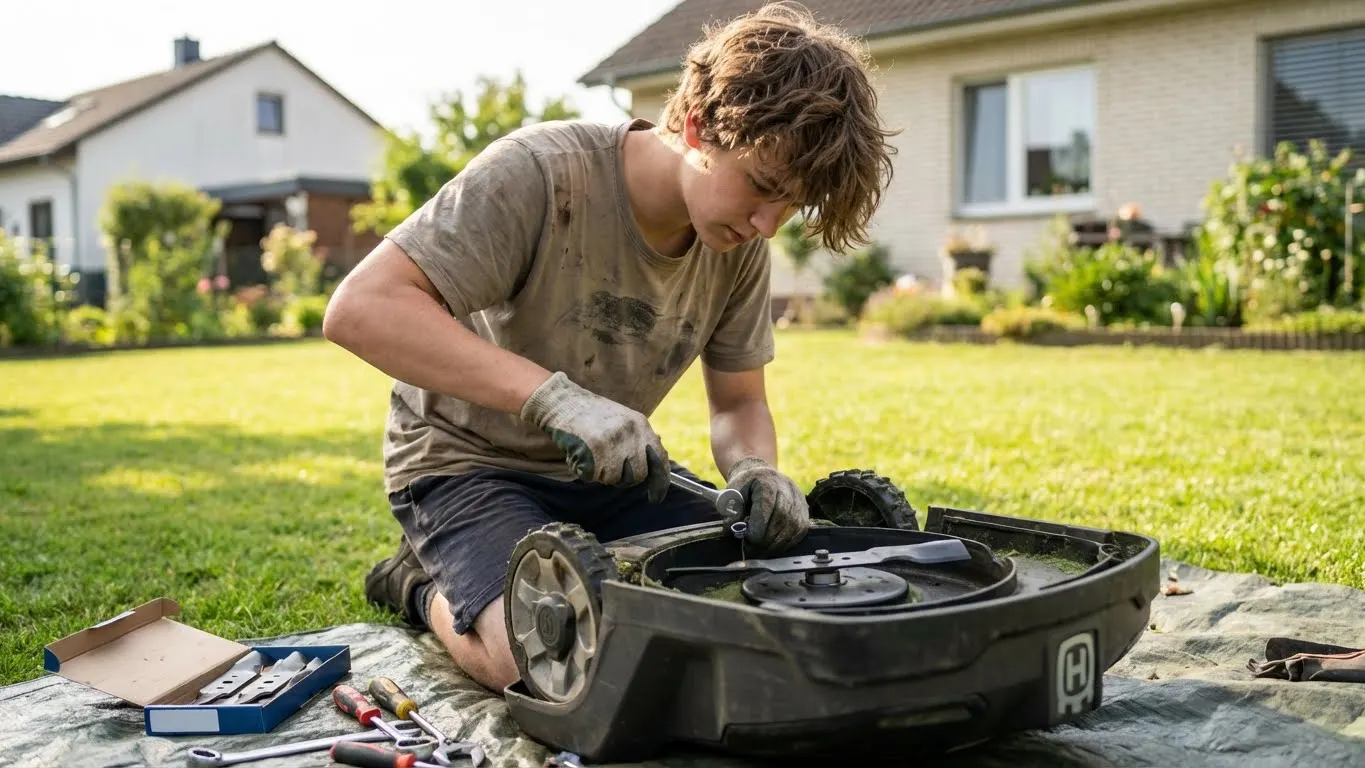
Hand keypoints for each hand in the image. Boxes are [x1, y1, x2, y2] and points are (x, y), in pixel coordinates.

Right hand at [520, 372, 669, 501]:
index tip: (655, 498)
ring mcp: (611, 441)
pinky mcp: (592, 450)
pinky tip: (578, 452)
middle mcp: (629, 432)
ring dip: (601, 473)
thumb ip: (639, 441)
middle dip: (623, 478)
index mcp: (640, 423)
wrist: (561, 401)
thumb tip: (656, 467)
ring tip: (591, 452)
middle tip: (607, 465)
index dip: (660, 482)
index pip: (659, 459)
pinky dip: (583, 470)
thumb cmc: (591, 414)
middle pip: (637, 475)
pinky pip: (592, 476)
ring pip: (614, 478)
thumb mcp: (623, 420)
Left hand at [726, 457, 808, 551]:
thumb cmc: (746, 486)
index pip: (766, 508)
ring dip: (774, 544)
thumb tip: (733, 528)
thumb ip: (732, 510)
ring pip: (790, 530)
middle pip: (780, 520)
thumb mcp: (734, 493)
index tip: (746, 537)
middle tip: (750, 548)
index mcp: (768, 482)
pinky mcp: (805, 514)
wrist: (763, 476)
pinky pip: (797, 534)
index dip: (757, 527)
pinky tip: (770, 546)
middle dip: (764, 539)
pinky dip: (783, 544)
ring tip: (758, 549)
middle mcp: (788, 490)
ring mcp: (799, 502)